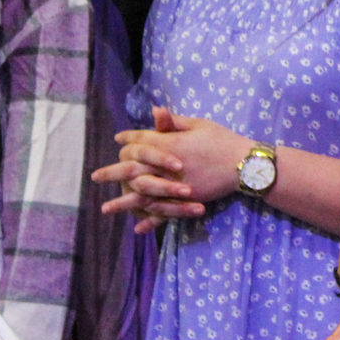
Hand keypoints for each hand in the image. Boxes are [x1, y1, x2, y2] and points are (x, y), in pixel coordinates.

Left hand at [94, 107, 248, 233]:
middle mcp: (166, 165)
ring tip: (105, 209)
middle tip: (95, 176)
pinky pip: (163, 213)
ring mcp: (174, 185)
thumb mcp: (199, 125)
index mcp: (170, 143)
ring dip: (122, 202)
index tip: (118, 139)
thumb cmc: (222, 140)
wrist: (244, 164)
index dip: (128, 138)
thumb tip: (155, 111)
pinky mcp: (185, 200)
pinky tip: (138, 228)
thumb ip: (174, 122)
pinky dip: (151, 221)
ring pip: (141, 195)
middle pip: (132, 168)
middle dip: (112, 172)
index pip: (141, 140)